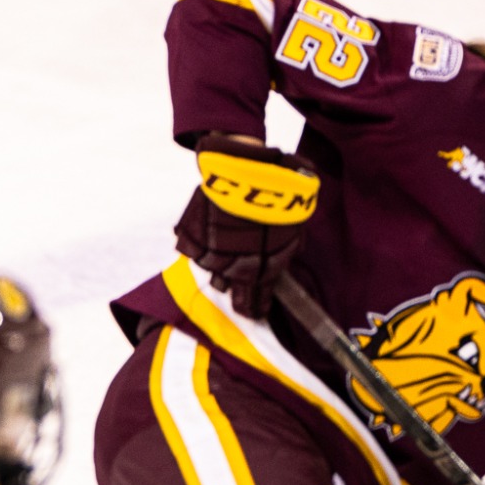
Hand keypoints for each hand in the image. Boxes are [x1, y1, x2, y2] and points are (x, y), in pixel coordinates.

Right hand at [174, 135, 318, 319]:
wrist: (249, 173)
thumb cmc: (279, 200)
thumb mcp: (294, 232)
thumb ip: (284, 254)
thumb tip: (282, 264)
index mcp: (259, 272)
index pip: (252, 303)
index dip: (253, 309)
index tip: (255, 311)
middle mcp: (231, 268)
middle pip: (228, 287)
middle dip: (235, 282)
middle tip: (240, 268)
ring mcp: (208, 253)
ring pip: (209, 268)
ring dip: (217, 261)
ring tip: (225, 245)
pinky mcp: (191, 235)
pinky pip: (191, 249)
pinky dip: (198, 243)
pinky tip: (208, 233)